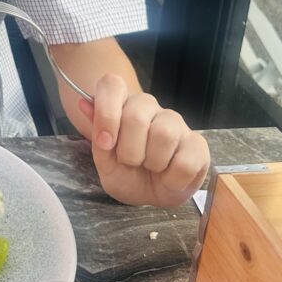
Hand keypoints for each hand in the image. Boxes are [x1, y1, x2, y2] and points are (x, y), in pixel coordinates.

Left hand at [77, 74, 209, 206]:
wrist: (150, 196)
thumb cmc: (126, 174)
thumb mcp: (104, 160)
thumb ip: (96, 134)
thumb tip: (83, 103)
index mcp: (123, 105)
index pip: (112, 85)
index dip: (106, 113)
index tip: (105, 142)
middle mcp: (150, 107)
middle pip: (136, 115)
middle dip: (128, 151)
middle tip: (130, 163)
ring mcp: (176, 122)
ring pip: (163, 134)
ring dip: (152, 163)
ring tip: (151, 169)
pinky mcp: (198, 143)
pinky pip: (184, 160)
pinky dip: (172, 178)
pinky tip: (169, 176)